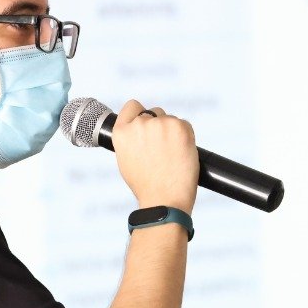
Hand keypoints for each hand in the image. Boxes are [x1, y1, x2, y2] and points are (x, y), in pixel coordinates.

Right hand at [111, 99, 199, 213]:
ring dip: (173, 132)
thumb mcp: (126, 159)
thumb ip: (131, 138)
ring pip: (170, 120)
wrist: (164, 200)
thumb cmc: (146, 185)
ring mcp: (160, 124)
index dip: (139, 114)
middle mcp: (139, 124)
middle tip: (162, 150)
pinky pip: (185, 125)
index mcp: (122, 132)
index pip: (132, 106)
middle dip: (159, 126)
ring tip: (171, 157)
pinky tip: (181, 154)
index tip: (146, 123)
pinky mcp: (180, 126)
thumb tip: (140, 126)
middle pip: (154, 112)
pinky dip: (186, 137)